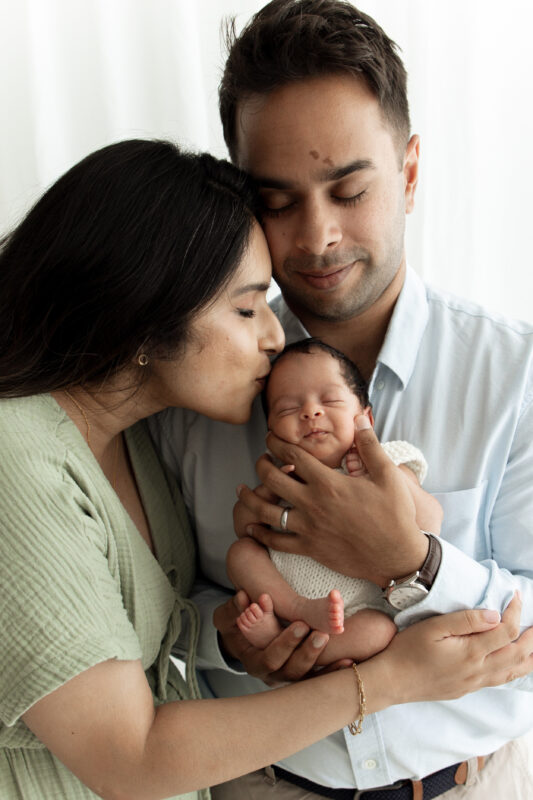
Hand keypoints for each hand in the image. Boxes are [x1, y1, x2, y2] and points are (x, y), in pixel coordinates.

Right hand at [213, 590, 332, 685]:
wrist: (244, 642)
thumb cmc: (236, 627)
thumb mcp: (228, 617)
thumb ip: (235, 609)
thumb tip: (242, 597)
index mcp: (255, 662)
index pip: (270, 659)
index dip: (285, 643)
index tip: (300, 624)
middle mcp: (273, 675)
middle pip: (292, 672)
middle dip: (307, 654)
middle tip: (322, 635)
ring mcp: (289, 677)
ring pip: (308, 679)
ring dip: (325, 665)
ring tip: (341, 651)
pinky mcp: (302, 676)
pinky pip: (319, 678)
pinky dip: (333, 672)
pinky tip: (349, 663)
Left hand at [237, 416, 427, 585]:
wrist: (396, 555)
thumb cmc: (394, 514)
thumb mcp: (387, 474)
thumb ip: (369, 445)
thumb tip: (359, 418)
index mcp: (328, 482)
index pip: (292, 456)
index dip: (277, 444)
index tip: (270, 438)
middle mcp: (312, 503)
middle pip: (273, 479)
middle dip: (262, 465)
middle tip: (260, 459)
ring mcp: (308, 527)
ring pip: (267, 510)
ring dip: (251, 498)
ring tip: (242, 489)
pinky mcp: (309, 548)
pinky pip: (276, 540)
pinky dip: (260, 533)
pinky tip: (251, 526)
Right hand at [367, 593, 532, 706]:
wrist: (391, 681)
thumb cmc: (408, 650)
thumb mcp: (433, 627)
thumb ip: (465, 620)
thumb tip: (494, 614)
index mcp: (471, 653)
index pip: (506, 630)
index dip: (515, 611)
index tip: (516, 595)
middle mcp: (478, 671)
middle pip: (517, 654)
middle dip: (532, 638)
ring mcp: (473, 683)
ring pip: (512, 672)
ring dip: (529, 658)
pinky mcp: (466, 689)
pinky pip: (499, 680)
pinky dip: (514, 670)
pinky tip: (513, 665)